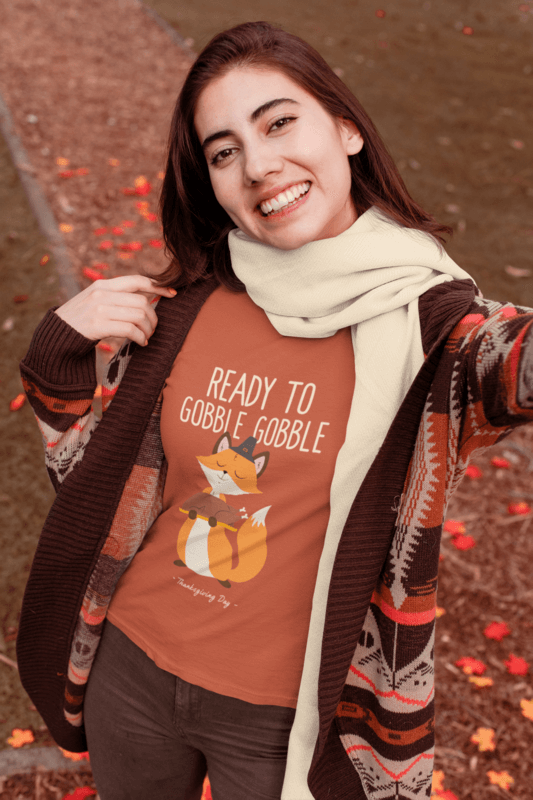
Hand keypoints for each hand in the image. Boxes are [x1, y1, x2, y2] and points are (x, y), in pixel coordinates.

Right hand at [54, 275, 176, 346]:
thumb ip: (116, 296)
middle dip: (153, 317)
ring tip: (146, 337)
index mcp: (103, 284)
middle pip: (142, 302)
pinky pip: (130, 330)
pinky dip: (141, 338)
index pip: (137, 280)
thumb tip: (146, 297)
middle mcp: (101, 294)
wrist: (56, 336)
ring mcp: (99, 309)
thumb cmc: (80, 320)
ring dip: (148, 329)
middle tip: (153, 328)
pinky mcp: (98, 325)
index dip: (158, 286)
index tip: (172, 294)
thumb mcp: (94, 300)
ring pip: (139, 315)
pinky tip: (141, 343)